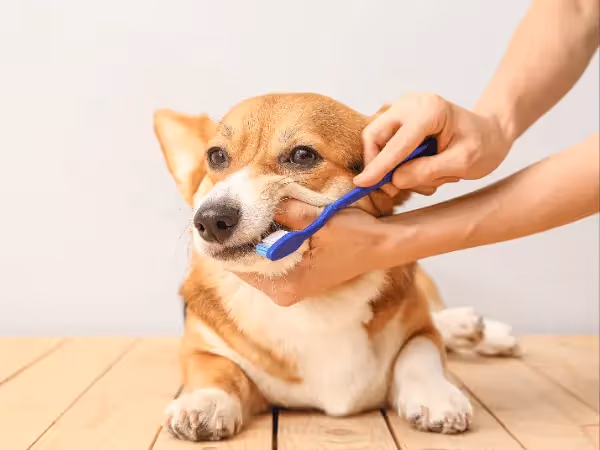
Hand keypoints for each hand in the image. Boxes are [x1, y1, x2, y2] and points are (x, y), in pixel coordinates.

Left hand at [235, 199, 390, 305]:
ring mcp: (289, 287)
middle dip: (238, 237)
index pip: (240, 265)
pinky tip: (263, 222)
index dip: (227, 241)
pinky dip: (264, 242)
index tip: (217, 219)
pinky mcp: (294, 279)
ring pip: (255, 261)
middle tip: (228, 209)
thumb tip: (253, 200)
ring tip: (245, 212)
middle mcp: (284, 292)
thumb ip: (286, 212)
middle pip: (244, 264)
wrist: (381, 246)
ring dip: (251, 238)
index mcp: (287, 285)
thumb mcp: (319, 220)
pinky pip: (268, 260)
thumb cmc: (355, 236)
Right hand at [355, 93, 512, 195]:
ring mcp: (401, 110)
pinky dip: (398, 164)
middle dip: (379, 166)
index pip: (396, 143)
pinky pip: (385, 146)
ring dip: (395, 168)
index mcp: (429, 110)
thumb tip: (394, 179)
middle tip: (393, 189)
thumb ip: (427, 171)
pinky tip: (423, 169)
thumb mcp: (462, 164)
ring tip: (429, 178)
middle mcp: (410, 104)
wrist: (490, 133)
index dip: (378, 167)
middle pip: (374, 136)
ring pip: (378, 144)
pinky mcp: (399, 121)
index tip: (361, 184)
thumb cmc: (483, 145)